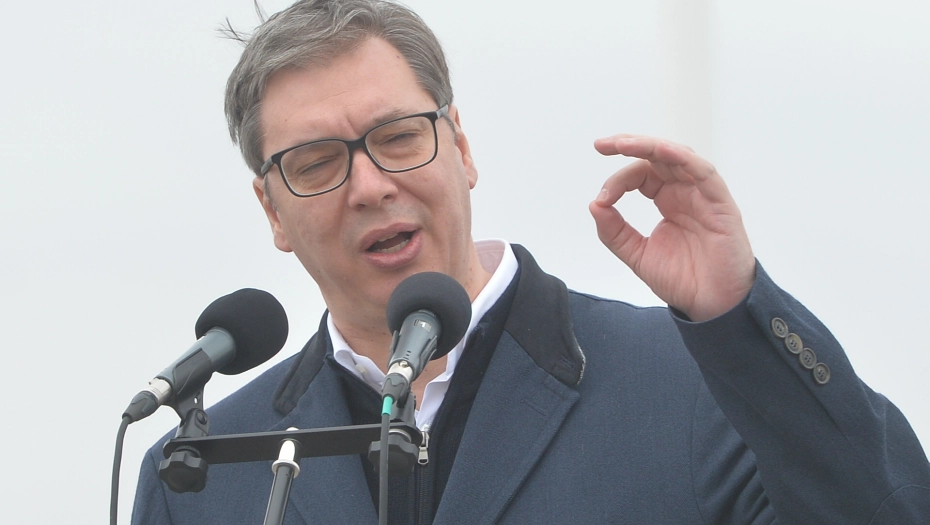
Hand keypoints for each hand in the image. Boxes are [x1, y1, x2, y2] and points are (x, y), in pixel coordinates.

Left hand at [588, 135, 754, 321]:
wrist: (712, 306)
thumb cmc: (683, 279)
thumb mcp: (637, 255)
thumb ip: (614, 232)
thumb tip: (594, 204)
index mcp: (668, 200)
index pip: (640, 175)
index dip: (617, 181)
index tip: (602, 199)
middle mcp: (685, 192)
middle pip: (657, 157)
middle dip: (628, 145)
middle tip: (602, 144)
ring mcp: (704, 195)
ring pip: (678, 157)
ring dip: (651, 146)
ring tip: (623, 143)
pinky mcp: (722, 204)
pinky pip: (704, 172)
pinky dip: (683, 159)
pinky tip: (662, 151)